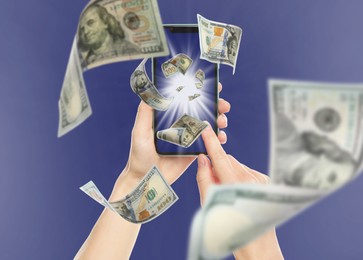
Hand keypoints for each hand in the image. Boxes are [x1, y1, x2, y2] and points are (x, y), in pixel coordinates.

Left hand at [110, 83, 229, 199]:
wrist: (146, 179)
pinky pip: (209, 142)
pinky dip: (217, 138)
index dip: (200, 91)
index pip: (185, 99)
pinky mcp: (194, 151)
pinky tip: (221, 137)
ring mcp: (188, 137)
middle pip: (201, 110)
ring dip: (219, 120)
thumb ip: (145, 112)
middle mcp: (180, 124)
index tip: (212, 86)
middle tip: (224, 105)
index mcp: (168, 116)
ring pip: (208, 124)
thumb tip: (150, 92)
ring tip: (223, 121)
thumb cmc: (139, 155)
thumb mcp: (139, 131)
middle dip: (216, 105)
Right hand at [196, 124, 283, 259]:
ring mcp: (260, 179)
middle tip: (211, 181)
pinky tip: (236, 191)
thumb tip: (202, 160)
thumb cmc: (230, 228)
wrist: (256, 244)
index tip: (205, 129)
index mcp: (235, 184)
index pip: (220, 157)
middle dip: (217, 165)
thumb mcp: (210, 204)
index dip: (211, 142)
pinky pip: (245, 171)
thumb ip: (204, 179)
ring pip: (236, 165)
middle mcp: (251, 178)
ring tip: (226, 191)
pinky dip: (237, 176)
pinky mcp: (264, 180)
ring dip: (227, 172)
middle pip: (227, 160)